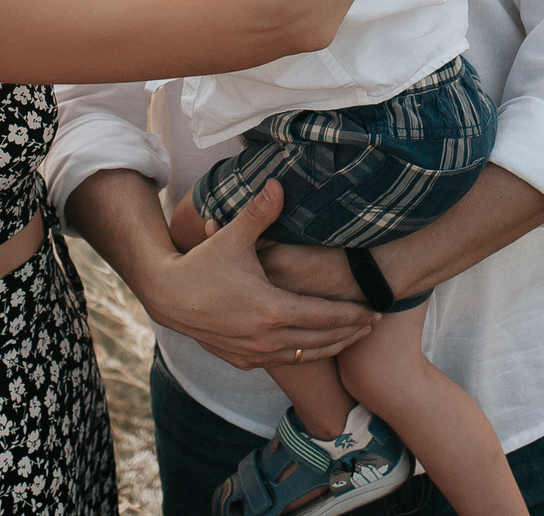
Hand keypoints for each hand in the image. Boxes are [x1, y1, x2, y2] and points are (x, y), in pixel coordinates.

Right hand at [135, 182, 375, 368]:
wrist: (168, 298)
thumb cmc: (202, 265)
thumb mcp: (232, 237)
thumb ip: (260, 213)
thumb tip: (278, 183)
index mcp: (271, 309)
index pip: (324, 317)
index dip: (352, 315)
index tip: (375, 310)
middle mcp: (267, 338)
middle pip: (321, 340)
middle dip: (350, 332)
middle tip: (373, 324)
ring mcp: (255, 353)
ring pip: (305, 355)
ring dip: (332, 347)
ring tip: (353, 337)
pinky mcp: (243, 360)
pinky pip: (284, 362)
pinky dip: (305, 355)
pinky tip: (315, 347)